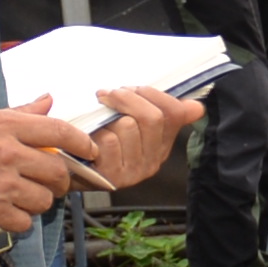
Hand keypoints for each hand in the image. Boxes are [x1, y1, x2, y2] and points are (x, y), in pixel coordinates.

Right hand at [0, 110, 98, 230]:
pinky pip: (24, 221)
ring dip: (36, 201)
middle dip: (57, 181)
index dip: (81, 143)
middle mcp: (8, 153)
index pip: (58, 132)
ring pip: (43, 200)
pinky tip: (3, 211)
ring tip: (18, 196)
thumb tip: (46, 101)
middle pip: (57, 172)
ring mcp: (1, 184)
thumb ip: (18, 114)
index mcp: (5, 127)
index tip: (88, 151)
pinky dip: (18, 220)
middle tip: (47, 182)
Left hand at [79, 83, 200, 190]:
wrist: (70, 169)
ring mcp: (133, 172)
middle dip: (128, 98)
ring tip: (97, 121)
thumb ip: (164, 115)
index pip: (174, 113)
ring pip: (127, 127)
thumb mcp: (134, 125)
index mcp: (162, 145)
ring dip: (108, 117)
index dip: (153, 93)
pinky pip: (109, 141)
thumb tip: (197, 107)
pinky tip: (89, 138)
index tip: (132, 88)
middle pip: (152, 118)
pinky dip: (95, 134)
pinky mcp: (112, 178)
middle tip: (108, 95)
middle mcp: (152, 161)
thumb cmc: (101, 141)